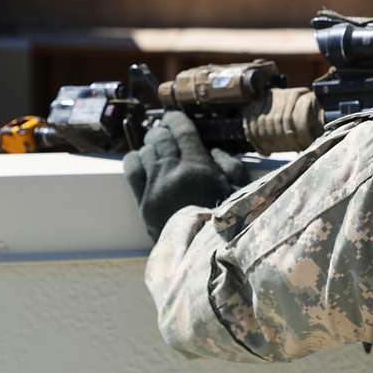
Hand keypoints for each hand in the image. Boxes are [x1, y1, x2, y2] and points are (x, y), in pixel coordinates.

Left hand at [123, 111, 248, 241]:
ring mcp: (155, 188)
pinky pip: (131, 172)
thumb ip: (230, 165)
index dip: (175, 118)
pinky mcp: (143, 204)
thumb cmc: (229, 223)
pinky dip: (134, 160)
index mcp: (198, 167)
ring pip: (145, 152)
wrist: (205, 256)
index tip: (174, 116)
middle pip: (160, 138)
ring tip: (156, 145)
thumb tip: (213, 151)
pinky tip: (140, 158)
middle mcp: (172, 173)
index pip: (180, 130)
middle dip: (161, 130)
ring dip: (150, 145)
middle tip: (165, 130)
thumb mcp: (241, 190)